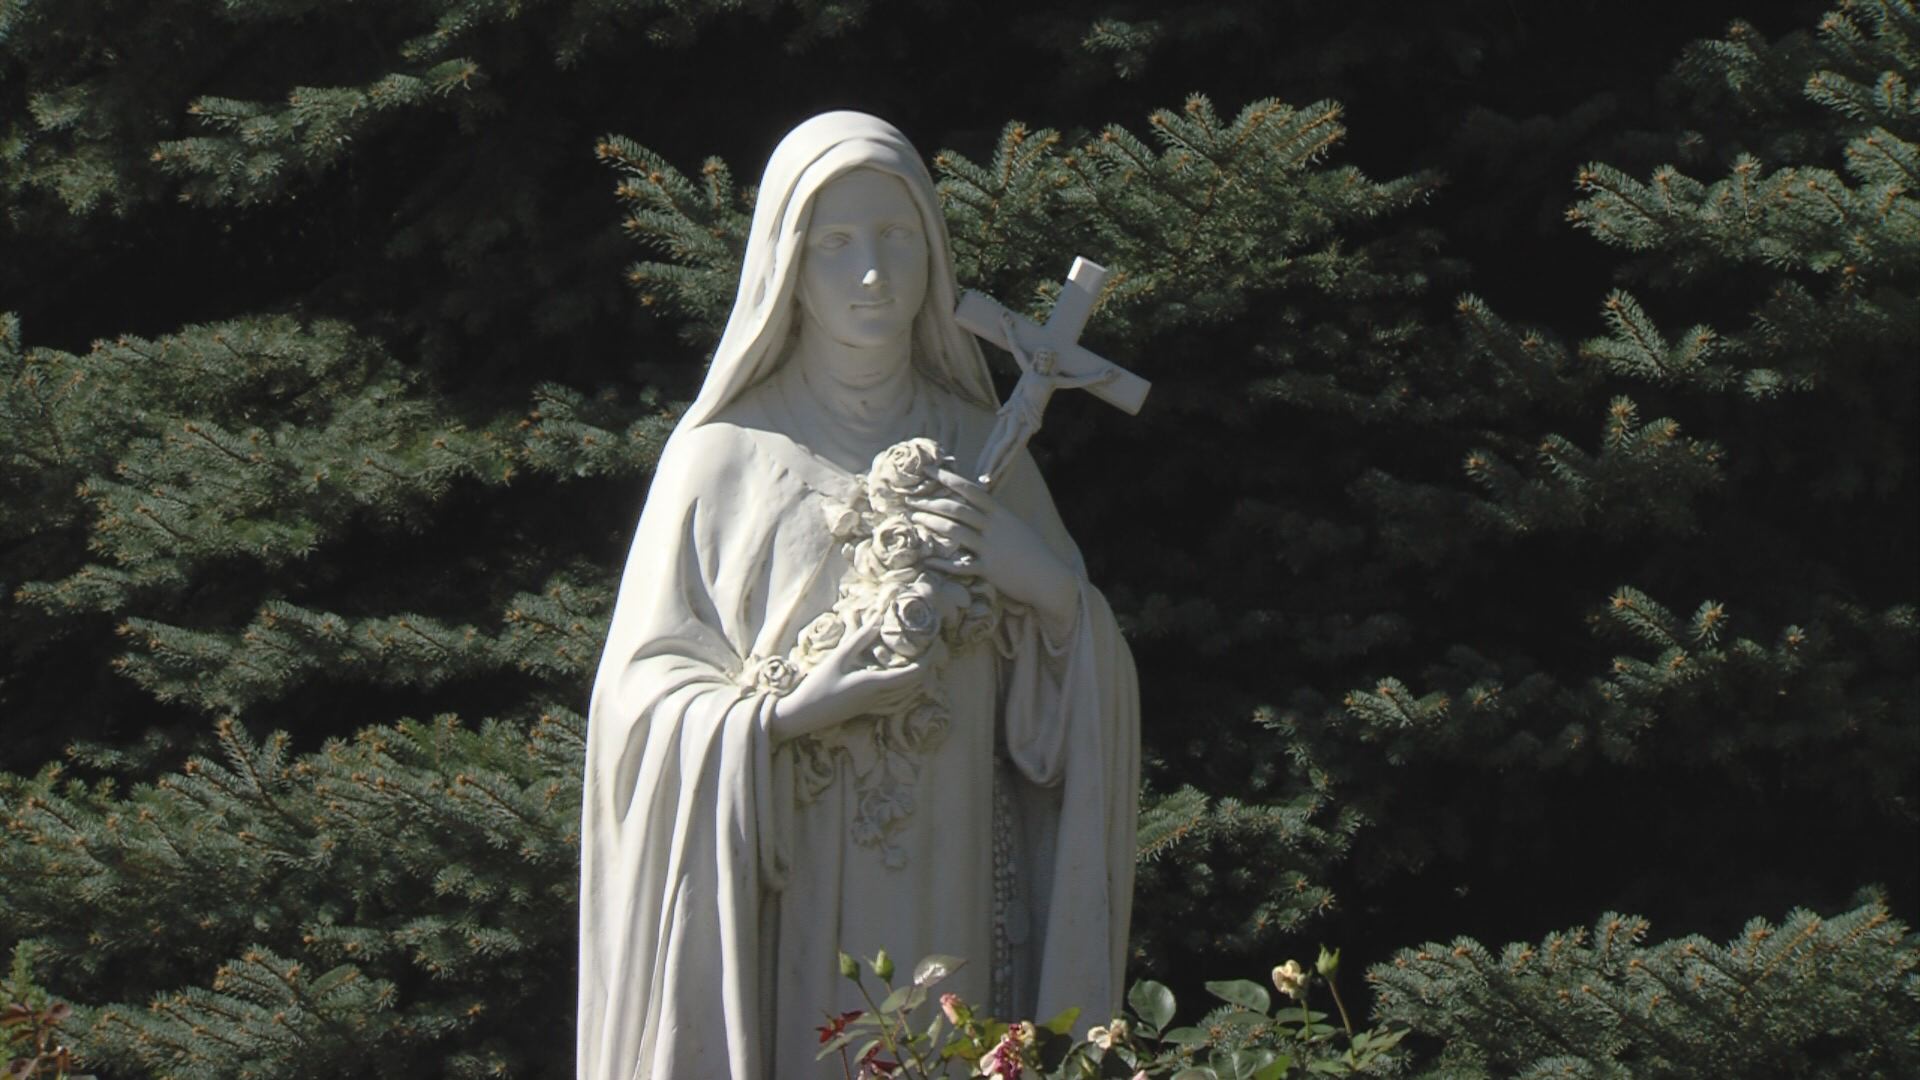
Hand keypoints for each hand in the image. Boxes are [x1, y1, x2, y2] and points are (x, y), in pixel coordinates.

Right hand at [767, 617, 925, 744]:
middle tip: (933, 651)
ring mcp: (873, 707)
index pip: (912, 674)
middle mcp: (879, 698)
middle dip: (928, 668)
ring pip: (907, 697)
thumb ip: (859, 639)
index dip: (927, 660)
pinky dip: (906, 694)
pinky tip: (902, 686)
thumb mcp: (837, 658)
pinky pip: (896, 704)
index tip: (935, 645)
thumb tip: (878, 619)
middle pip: (914, 685)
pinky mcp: (866, 710)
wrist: (803, 716)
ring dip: (918, 681)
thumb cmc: (818, 686)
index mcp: (874, 684)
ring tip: (921, 664)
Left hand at [909, 469, 1077, 628]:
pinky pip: (960, 565)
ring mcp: (990, 548)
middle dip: (931, 502)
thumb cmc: (1032, 552)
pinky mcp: (988, 570)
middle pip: (957, 510)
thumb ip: (996, 518)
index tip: (930, 470)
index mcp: (1001, 514)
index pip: (971, 490)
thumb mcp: (1016, 528)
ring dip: (931, 524)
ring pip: (954, 532)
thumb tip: (979, 508)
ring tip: (915, 519)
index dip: (950, 478)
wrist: (1050, 578)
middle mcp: (994, 527)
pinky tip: (926, 559)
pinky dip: (941, 562)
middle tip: (911, 500)